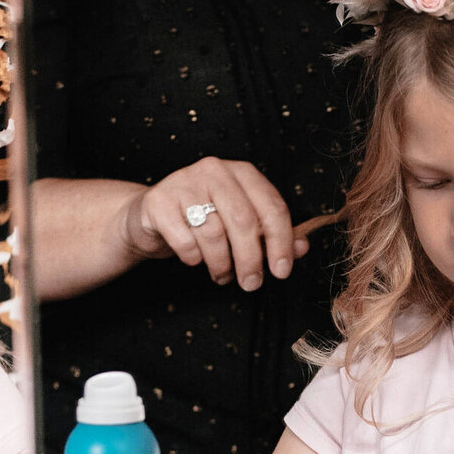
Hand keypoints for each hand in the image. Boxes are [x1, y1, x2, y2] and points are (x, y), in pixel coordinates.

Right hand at [122, 157, 307, 290]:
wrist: (152, 216)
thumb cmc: (203, 220)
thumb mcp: (240, 225)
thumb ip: (272, 234)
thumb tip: (301, 248)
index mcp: (242, 173)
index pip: (272, 206)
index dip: (281, 242)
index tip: (282, 270)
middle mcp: (215, 170)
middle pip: (243, 221)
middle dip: (250, 259)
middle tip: (251, 283)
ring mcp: (184, 182)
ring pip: (214, 234)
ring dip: (221, 264)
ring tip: (221, 274)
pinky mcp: (159, 201)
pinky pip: (185, 240)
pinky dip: (193, 258)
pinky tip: (194, 259)